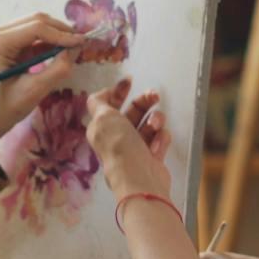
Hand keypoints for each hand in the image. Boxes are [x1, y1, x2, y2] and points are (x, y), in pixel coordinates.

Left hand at [0, 14, 85, 146]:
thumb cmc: (5, 108)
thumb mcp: (34, 91)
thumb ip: (57, 69)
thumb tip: (75, 49)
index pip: (36, 28)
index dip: (62, 34)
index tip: (83, 43)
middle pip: (37, 21)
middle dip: (61, 31)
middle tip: (82, 44)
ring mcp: (2, 36)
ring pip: (38, 26)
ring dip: (57, 36)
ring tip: (74, 49)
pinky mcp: (10, 43)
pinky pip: (35, 36)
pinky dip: (50, 42)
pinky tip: (62, 53)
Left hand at [84, 77, 172, 200]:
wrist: (139, 177)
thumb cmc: (119, 146)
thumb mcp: (103, 117)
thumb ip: (99, 103)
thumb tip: (99, 96)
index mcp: (101, 127)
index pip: (107, 104)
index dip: (117, 91)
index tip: (129, 81)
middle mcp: (116, 137)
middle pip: (132, 112)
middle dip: (143, 102)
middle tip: (154, 95)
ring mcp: (135, 148)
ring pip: (148, 124)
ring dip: (154, 121)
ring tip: (155, 126)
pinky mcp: (151, 157)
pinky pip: (159, 139)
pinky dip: (160, 139)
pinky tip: (157, 145)